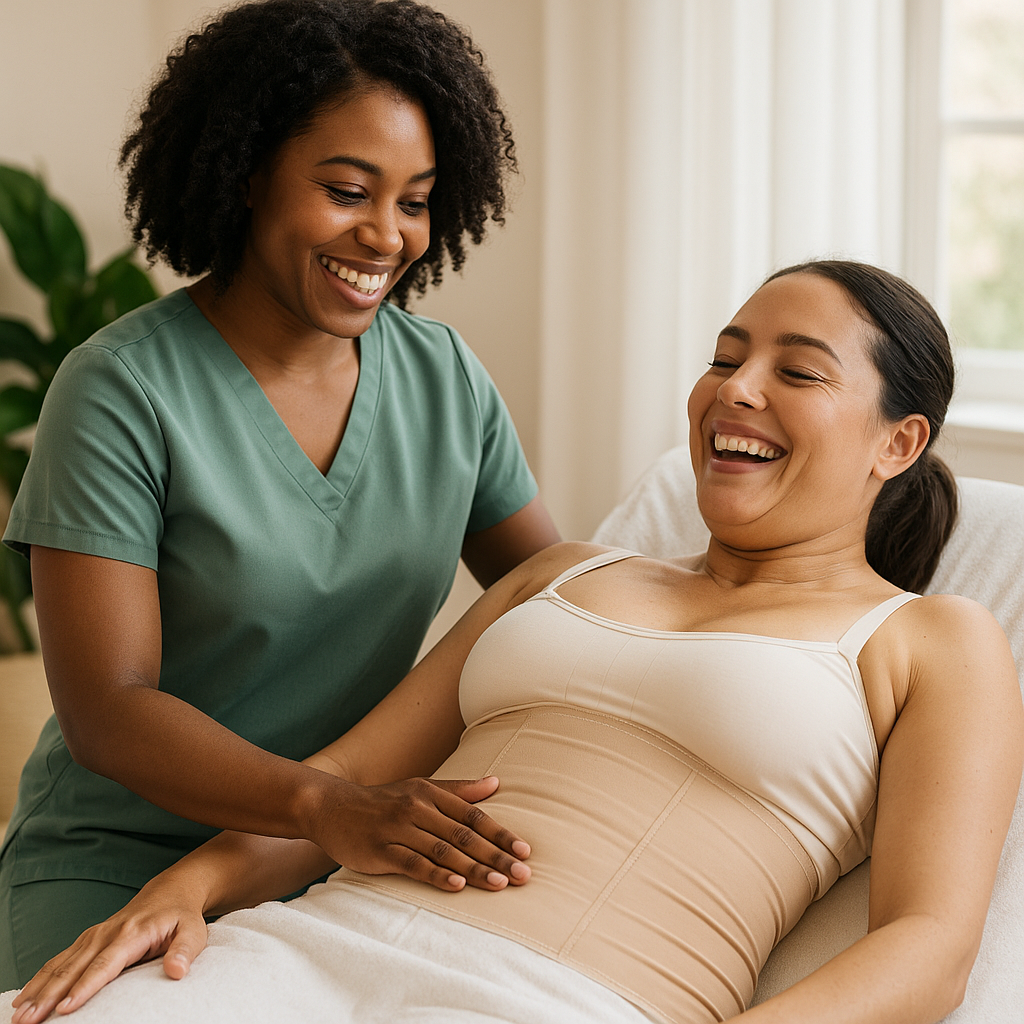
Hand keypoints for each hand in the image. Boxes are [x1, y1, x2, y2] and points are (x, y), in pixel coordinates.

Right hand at [9, 878, 207, 1023]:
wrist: (170, 892)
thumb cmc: (182, 917)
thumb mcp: (193, 931)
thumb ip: (184, 951)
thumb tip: (177, 971)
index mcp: (132, 933)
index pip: (105, 964)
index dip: (84, 987)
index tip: (64, 1009)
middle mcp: (107, 933)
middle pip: (74, 967)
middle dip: (48, 996)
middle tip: (27, 1022)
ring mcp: (94, 935)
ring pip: (61, 964)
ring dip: (37, 990)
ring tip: (17, 1017)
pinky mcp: (87, 939)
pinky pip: (59, 960)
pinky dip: (39, 979)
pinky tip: (23, 998)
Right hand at [310, 775, 530, 892]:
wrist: (331, 807)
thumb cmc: (383, 800)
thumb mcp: (420, 788)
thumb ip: (459, 790)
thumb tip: (496, 783)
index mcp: (431, 793)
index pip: (474, 817)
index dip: (501, 834)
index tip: (525, 852)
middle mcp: (418, 809)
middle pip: (464, 837)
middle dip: (496, 856)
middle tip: (523, 875)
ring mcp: (398, 830)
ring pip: (443, 852)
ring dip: (473, 869)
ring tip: (499, 884)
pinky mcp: (380, 850)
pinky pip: (412, 864)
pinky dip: (435, 874)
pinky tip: (456, 886)